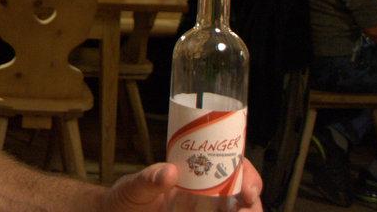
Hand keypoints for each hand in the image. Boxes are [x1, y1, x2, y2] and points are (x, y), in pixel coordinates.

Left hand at [99, 160, 261, 211]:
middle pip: (241, 198)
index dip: (247, 175)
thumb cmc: (125, 199)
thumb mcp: (132, 186)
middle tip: (247, 206)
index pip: (230, 169)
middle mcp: (204, 198)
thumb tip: (170, 172)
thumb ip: (148, 179)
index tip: (248, 187)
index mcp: (194, 178)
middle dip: (252, 203)